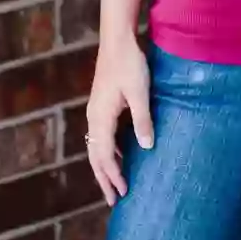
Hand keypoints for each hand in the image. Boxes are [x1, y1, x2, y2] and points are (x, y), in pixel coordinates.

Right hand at [85, 35, 154, 204]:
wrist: (117, 40)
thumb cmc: (129, 63)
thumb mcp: (140, 92)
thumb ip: (142, 120)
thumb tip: (146, 146)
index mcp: (101, 116)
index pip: (103, 155)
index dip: (113, 175)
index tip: (122, 192)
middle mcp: (94, 116)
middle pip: (95, 155)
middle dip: (104, 178)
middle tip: (114, 199)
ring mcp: (96, 109)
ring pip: (96, 145)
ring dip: (105, 165)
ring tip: (116, 181)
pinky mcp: (101, 103)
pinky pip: (101, 134)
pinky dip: (107, 149)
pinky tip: (119, 152)